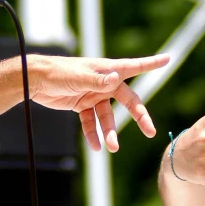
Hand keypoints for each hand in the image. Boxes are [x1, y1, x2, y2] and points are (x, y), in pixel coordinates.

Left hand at [28, 53, 169, 152]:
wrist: (36, 80)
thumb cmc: (59, 72)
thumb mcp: (80, 77)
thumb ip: (98, 81)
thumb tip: (115, 80)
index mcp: (107, 70)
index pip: (134, 66)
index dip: (151, 63)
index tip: (168, 58)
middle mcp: (104, 83)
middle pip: (128, 101)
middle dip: (139, 116)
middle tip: (150, 131)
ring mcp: (94, 95)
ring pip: (108, 117)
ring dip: (110, 131)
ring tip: (111, 147)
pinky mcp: (82, 105)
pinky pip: (92, 123)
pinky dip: (94, 134)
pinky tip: (96, 147)